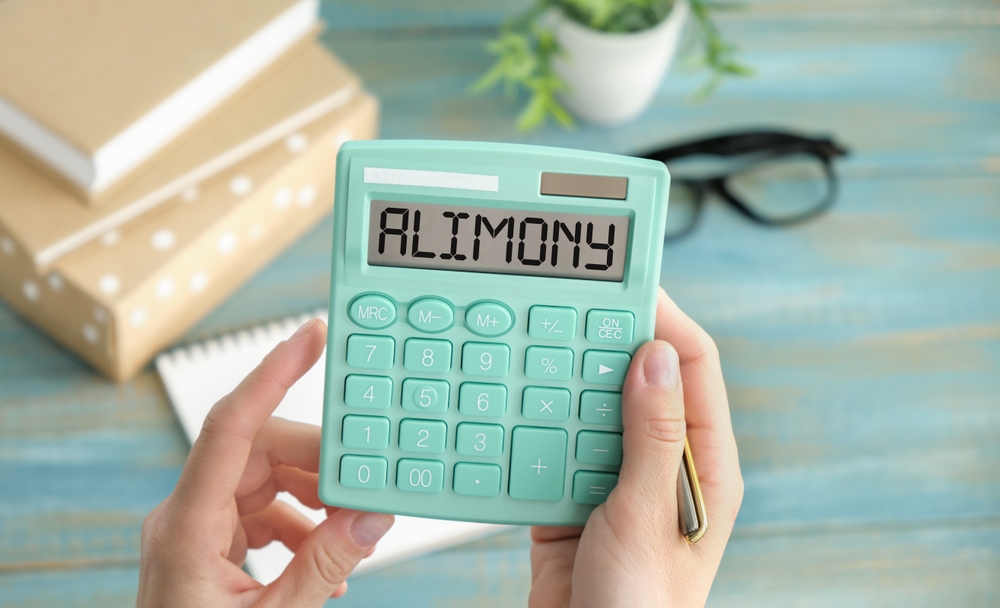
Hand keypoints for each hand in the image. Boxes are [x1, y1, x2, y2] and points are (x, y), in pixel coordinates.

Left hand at [137, 319, 393, 606]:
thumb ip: (325, 566)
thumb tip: (371, 516)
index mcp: (185, 528)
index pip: (228, 427)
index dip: (270, 374)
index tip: (309, 337)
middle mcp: (183, 517)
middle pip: (257, 453)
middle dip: (317, 463)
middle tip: (365, 483)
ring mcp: (194, 530)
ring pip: (263, 480)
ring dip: (313, 498)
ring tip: (349, 529)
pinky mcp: (207, 546)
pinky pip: (260, 511)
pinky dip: (300, 524)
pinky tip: (325, 555)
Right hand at [530, 289, 742, 607]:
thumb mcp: (646, 518)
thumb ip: (652, 438)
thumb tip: (653, 358)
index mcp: (703, 465)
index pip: (692, 368)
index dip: (663, 320)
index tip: (629, 284)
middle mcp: (662, 465)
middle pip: (637, 378)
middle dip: (606, 341)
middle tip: (570, 306)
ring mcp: (616, 480)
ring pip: (592, 407)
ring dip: (566, 379)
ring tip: (540, 345)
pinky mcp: (574, 498)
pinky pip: (555, 443)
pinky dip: (535, 422)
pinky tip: (516, 406)